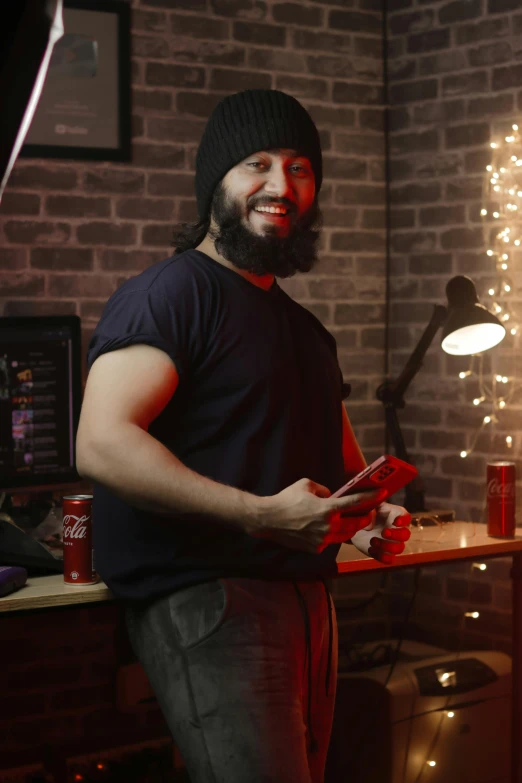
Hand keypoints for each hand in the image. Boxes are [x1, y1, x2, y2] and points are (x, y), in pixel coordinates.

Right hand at [255, 478, 387, 554]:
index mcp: (327, 508)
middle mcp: (328, 526)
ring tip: (352, 521)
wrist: (269, 519)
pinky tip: (329, 529)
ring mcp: (322, 539)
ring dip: (351, 528)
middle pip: (356, 524)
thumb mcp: (306, 485)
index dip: (372, 497)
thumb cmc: (286, 499)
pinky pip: (331, 541)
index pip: (356, 502)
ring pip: (345, 535)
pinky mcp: (316, 548)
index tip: (382, 493)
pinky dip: (333, 535)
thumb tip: (332, 496)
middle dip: (365, 517)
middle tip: (368, 512)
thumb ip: (324, 490)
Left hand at [351, 502, 410, 564]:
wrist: (353, 525)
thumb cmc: (363, 512)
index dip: (404, 520)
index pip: (406, 517)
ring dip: (387, 546)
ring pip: (399, 548)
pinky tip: (370, 549)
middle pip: (406, 534)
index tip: (395, 522)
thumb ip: (370, 510)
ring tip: (373, 540)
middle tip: (384, 532)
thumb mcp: (365, 507)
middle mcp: (396, 529)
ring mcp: (391, 542)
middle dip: (397, 535)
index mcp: (393, 514)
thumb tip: (372, 524)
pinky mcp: (383, 553)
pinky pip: (390, 559)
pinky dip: (382, 556)